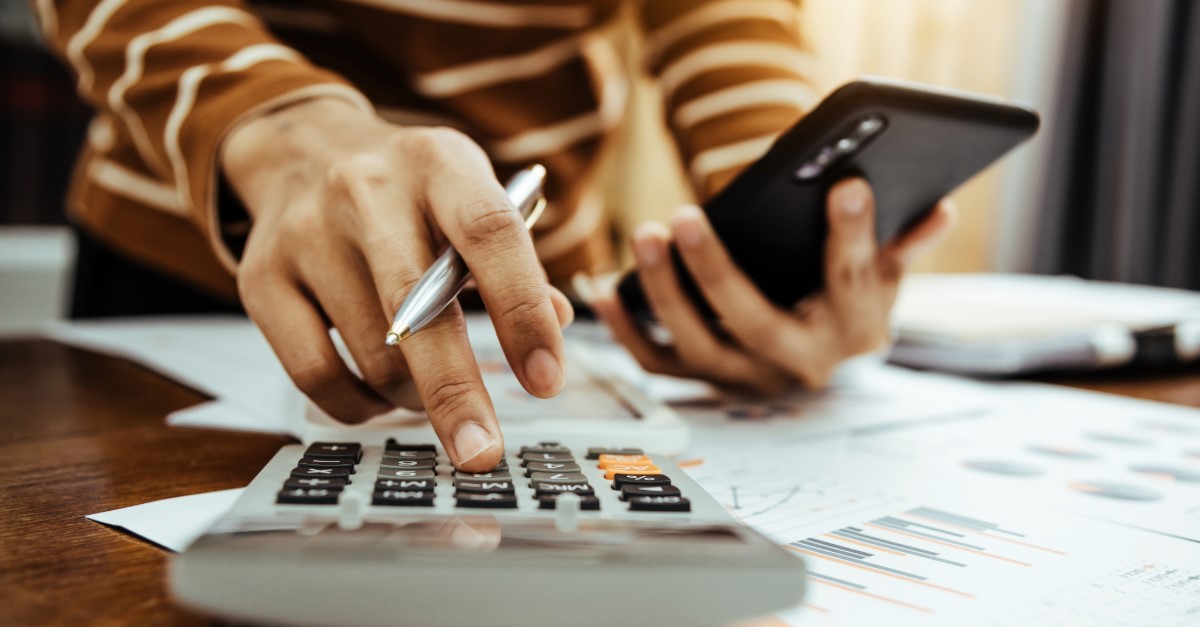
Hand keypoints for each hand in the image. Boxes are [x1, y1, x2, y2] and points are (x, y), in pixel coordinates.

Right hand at [222, 98, 572, 469]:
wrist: (304, 150)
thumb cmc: (408, 187)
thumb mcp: (469, 192)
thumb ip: (514, 258)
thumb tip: (557, 322)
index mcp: (437, 164)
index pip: (490, 235)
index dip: (523, 312)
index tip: (546, 381)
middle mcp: (366, 192)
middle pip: (417, 310)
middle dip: (456, 395)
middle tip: (482, 452)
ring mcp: (306, 235)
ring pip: (372, 355)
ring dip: (414, 397)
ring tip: (429, 391)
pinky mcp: (261, 279)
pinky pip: (314, 376)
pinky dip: (358, 406)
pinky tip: (380, 397)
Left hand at [587, 178, 953, 392]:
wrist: (824, 358)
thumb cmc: (849, 299)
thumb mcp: (884, 272)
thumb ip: (902, 243)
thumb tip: (937, 210)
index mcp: (855, 332)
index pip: (851, 280)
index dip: (851, 234)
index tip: (844, 184)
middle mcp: (799, 364)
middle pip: (752, 322)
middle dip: (715, 271)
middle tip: (684, 216)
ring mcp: (747, 377)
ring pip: (697, 344)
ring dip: (662, 293)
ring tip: (644, 236)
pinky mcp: (706, 381)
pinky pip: (657, 361)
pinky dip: (625, 328)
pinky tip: (602, 287)